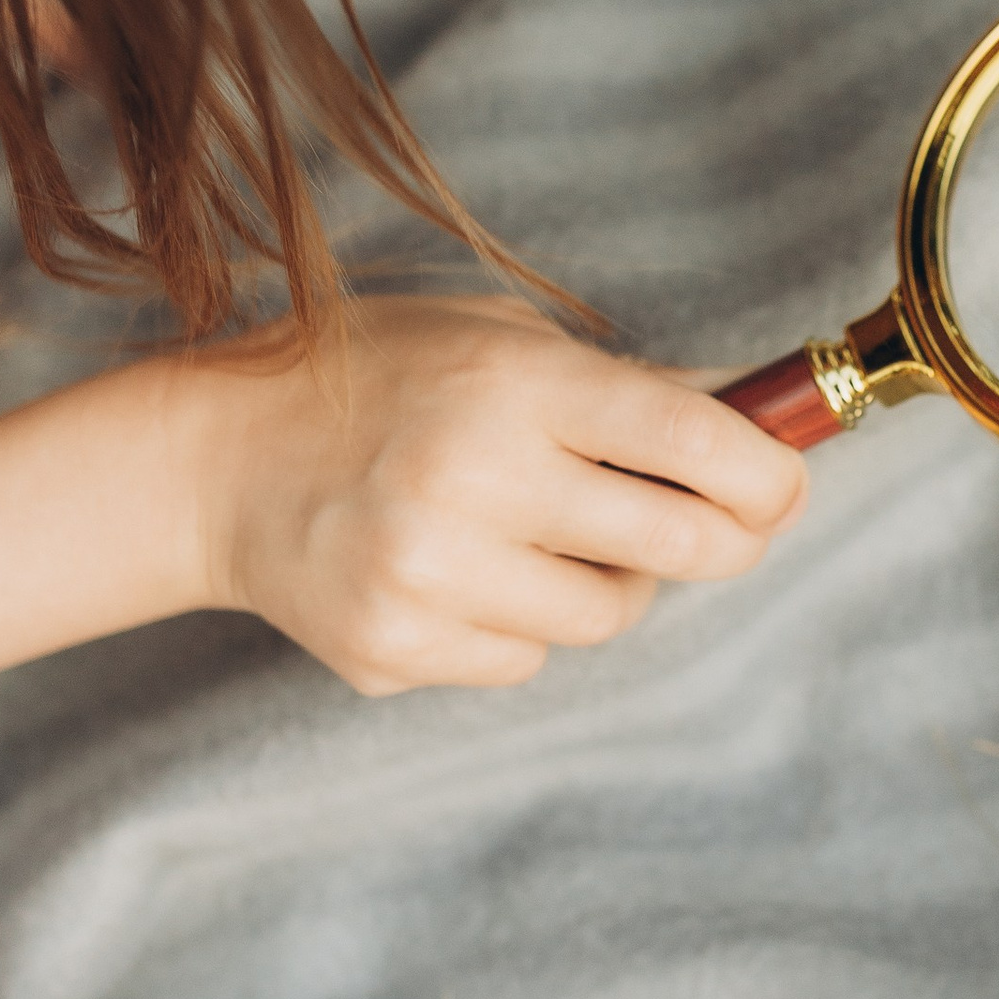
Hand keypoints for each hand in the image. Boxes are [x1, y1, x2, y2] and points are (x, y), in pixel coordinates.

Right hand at [186, 296, 805, 692]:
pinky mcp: (396, 649)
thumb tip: (758, 415)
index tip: (786, 486)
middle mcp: (471, 478)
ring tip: (546, 534)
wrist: (212, 463)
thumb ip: (624, 386)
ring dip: (611, 582)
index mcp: (509, 384)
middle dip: (726, 540)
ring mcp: (429, 575)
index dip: (767, 474)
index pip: (691, 439)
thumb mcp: (493, 339)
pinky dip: (524, 622)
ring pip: (611, 616)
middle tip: (724, 526)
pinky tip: (466, 573)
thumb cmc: (370, 381)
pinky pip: (529, 658)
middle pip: (680, 546)